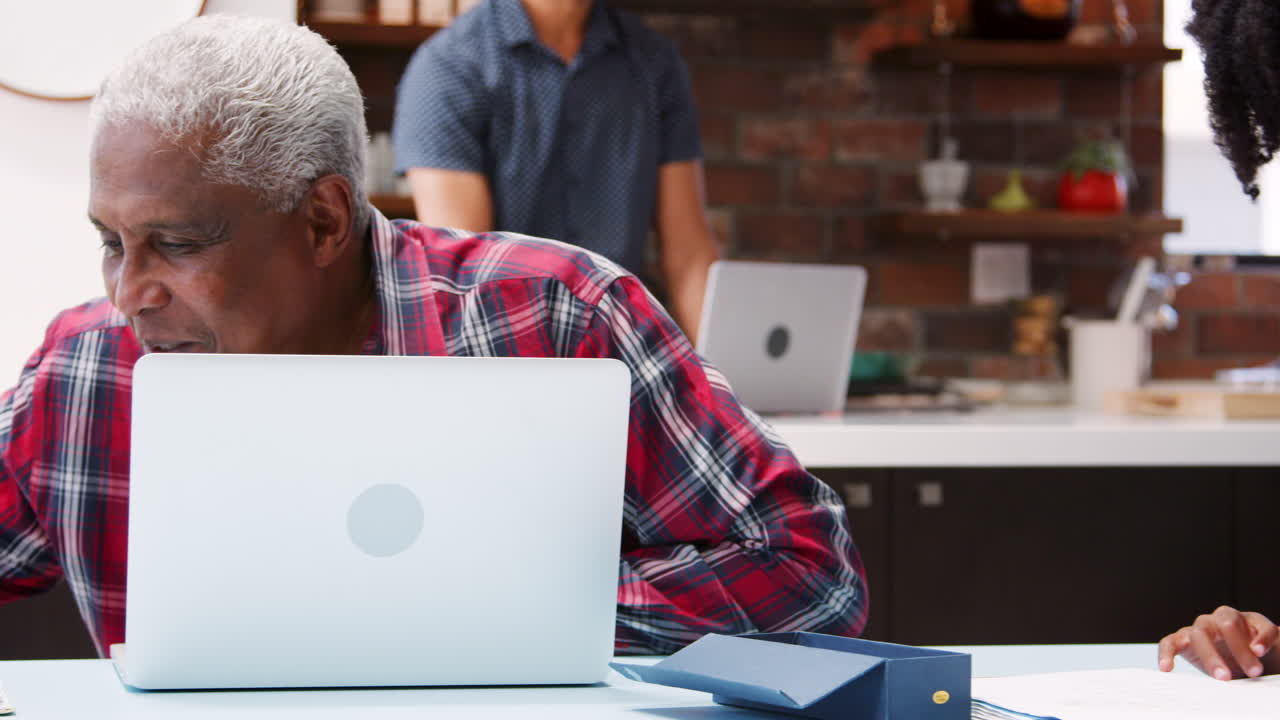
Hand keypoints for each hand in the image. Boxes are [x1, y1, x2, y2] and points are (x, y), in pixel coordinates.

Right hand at [1158, 606, 1279, 679]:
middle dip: (1239, 648)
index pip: (1258, 623)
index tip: (1261, 652)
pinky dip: (1166, 654)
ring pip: (1199, 634)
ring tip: (1222, 678)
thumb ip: (1272, 647)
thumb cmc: (1253, 657)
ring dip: (1211, 656)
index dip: (1261, 636)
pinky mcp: (1182, 641)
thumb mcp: (1270, 654)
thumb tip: (1277, 641)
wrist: (1234, 665)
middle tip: (1253, 672)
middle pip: (1226, 623)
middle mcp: (1221, 619)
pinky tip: (1167, 668)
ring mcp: (1200, 629)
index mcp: (1248, 620)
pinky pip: (1169, 643)